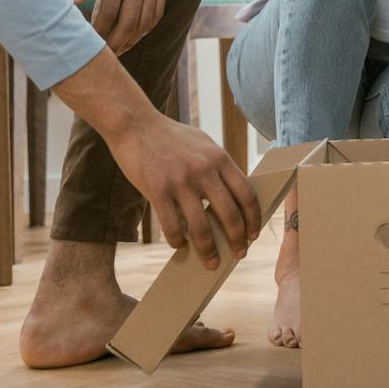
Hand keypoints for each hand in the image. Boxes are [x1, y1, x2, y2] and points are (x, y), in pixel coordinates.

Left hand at [72, 0, 169, 54]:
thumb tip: (73, 2)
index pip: (110, 12)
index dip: (99, 32)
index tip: (88, 42)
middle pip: (129, 23)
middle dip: (115, 43)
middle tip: (103, 55)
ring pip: (146, 21)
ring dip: (132, 39)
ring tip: (118, 49)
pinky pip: (158, 11)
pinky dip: (147, 27)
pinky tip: (136, 33)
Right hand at [110, 108, 261, 267]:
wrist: (135, 124)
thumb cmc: (170, 136)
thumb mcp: (204, 144)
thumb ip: (219, 166)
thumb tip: (235, 194)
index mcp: (220, 158)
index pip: (247, 195)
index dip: (253, 219)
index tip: (253, 235)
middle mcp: (204, 170)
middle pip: (230, 215)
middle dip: (237, 240)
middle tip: (239, 254)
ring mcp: (181, 181)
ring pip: (202, 227)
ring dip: (209, 251)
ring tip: (211, 263)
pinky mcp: (157, 190)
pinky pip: (172, 226)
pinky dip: (178, 241)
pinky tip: (179, 246)